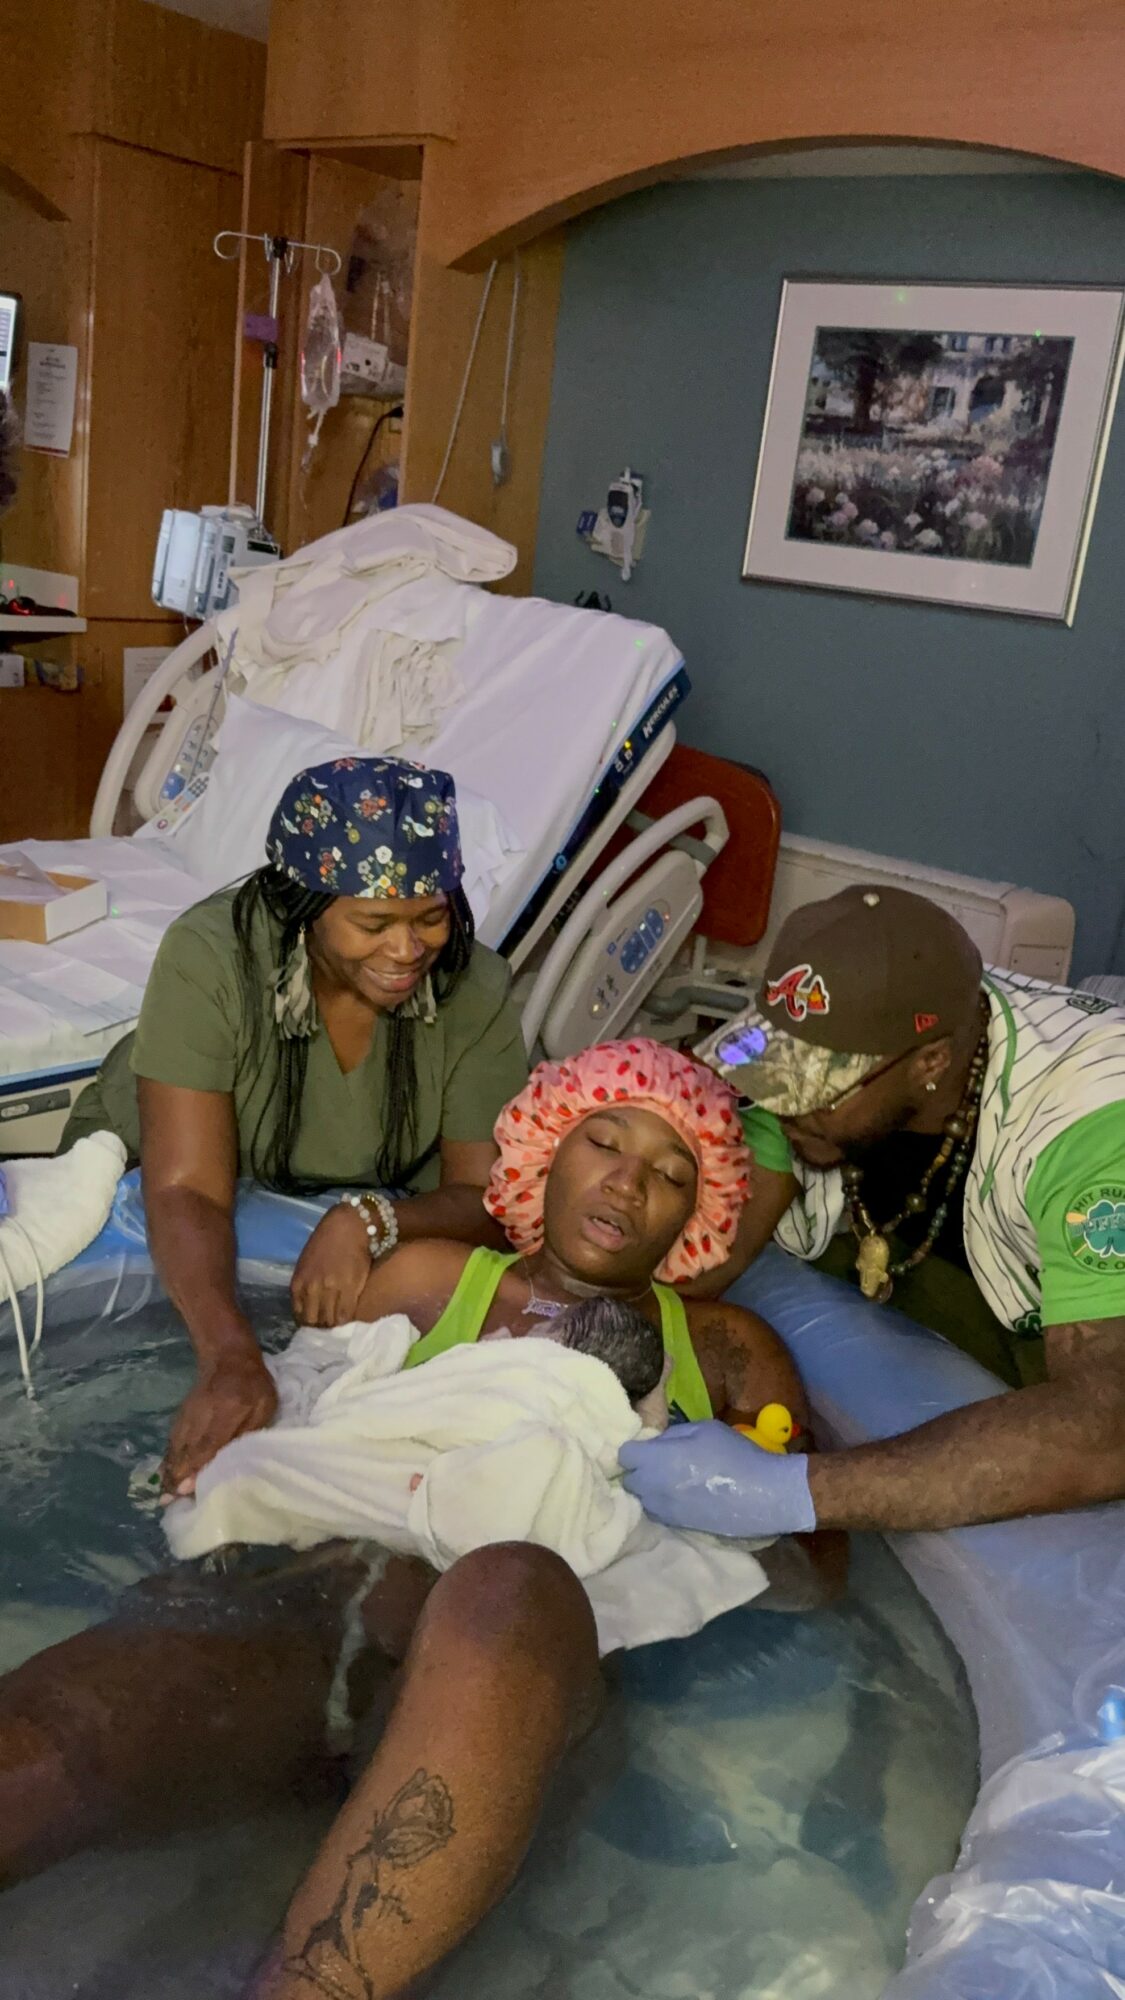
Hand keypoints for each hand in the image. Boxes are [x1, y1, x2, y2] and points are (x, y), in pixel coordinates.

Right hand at [162, 1350, 278, 1496]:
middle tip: (168, 1502)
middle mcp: (200, 1418)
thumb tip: (229, 1459)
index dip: (194, 1469)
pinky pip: (173, 1440)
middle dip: (176, 1478)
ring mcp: (187, 1417)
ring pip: (176, 1447)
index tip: (183, 1491)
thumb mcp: (263, 1407)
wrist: (228, 1357)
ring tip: (164, 1496)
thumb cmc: (253, 1386)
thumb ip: (248, 1432)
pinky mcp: (182, 1416)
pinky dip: (169, 1458)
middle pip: (186, 1451)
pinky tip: (166, 1474)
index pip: (206, 1447)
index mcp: (225, 1415)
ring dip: (170, 1471)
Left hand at [290, 1203, 373, 1327]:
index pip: (300, 1316)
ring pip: (330, 1321)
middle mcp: (312, 1289)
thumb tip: (308, 1307)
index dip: (308, 1323)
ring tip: (338, 1321)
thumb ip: (304, 1286)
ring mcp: (332, 1290)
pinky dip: (346, 1319)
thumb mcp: (305, 1265)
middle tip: (328, 1324)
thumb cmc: (325, 1242)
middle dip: (320, 1325)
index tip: (316, 1322)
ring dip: (334, 1324)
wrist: (348, 1226)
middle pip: (314, 1321)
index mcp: (298, 1283)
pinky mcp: (351, 1289)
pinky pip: (346, 1314)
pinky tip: (348, 1316)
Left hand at [619, 1421, 816, 1537]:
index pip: (624, 1455)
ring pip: (644, 1498)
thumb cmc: (734, 1454)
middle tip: (661, 1462)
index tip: (648, 1446)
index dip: (636, 1448)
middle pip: (630, 1480)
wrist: (762, 1494)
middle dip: (640, 1470)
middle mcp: (654, 1488)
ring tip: (674, 1480)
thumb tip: (657, 1442)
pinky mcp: (679, 1525)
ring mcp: (665, 1510)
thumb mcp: (704, 1428)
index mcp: (657, 1460)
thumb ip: (673, 1434)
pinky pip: (660, 1512)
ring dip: (652, 1489)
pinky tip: (685, 1496)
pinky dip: (666, 1503)